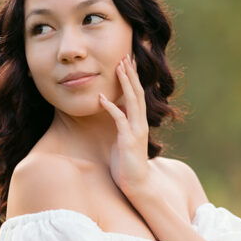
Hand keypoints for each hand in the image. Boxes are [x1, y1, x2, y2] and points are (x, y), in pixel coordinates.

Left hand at [99, 53, 150, 192]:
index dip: (132, 77)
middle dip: (131, 74)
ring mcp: (136, 131)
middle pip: (137, 92)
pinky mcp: (129, 140)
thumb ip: (123, 123)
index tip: (127, 61)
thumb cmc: (127, 164)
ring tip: (119, 67)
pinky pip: (120, 119)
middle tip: (125, 55)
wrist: (137, 184)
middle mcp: (140, 123)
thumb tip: (117, 109)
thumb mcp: (124, 138)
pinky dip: (111, 108)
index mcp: (139, 121)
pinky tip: (101, 98)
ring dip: (125, 83)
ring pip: (132, 101)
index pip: (137, 94)